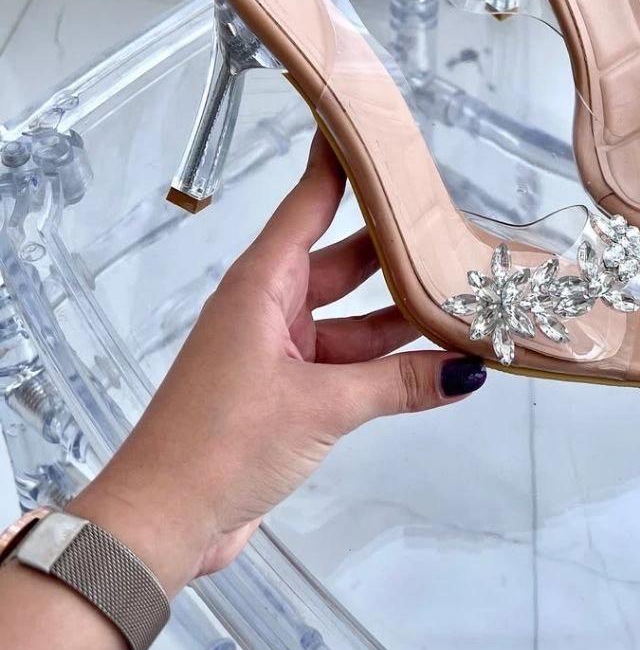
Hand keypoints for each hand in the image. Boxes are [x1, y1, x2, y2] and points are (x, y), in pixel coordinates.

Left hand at [70, 132, 485, 595]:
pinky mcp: (286, 395)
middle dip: (397, 252)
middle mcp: (270, 309)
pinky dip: (385, 365)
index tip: (375, 127)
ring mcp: (278, 353)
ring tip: (463, 304)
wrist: (163, 522)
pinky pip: (346, 365)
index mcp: (262, 287)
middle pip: (344, 263)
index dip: (342, 164)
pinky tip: (434, 366)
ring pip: (352, 320)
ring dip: (400, 319)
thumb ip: (399, 384)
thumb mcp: (321, 407)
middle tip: (456, 231)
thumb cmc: (220, 444)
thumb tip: (466, 369)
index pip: (310, 204)